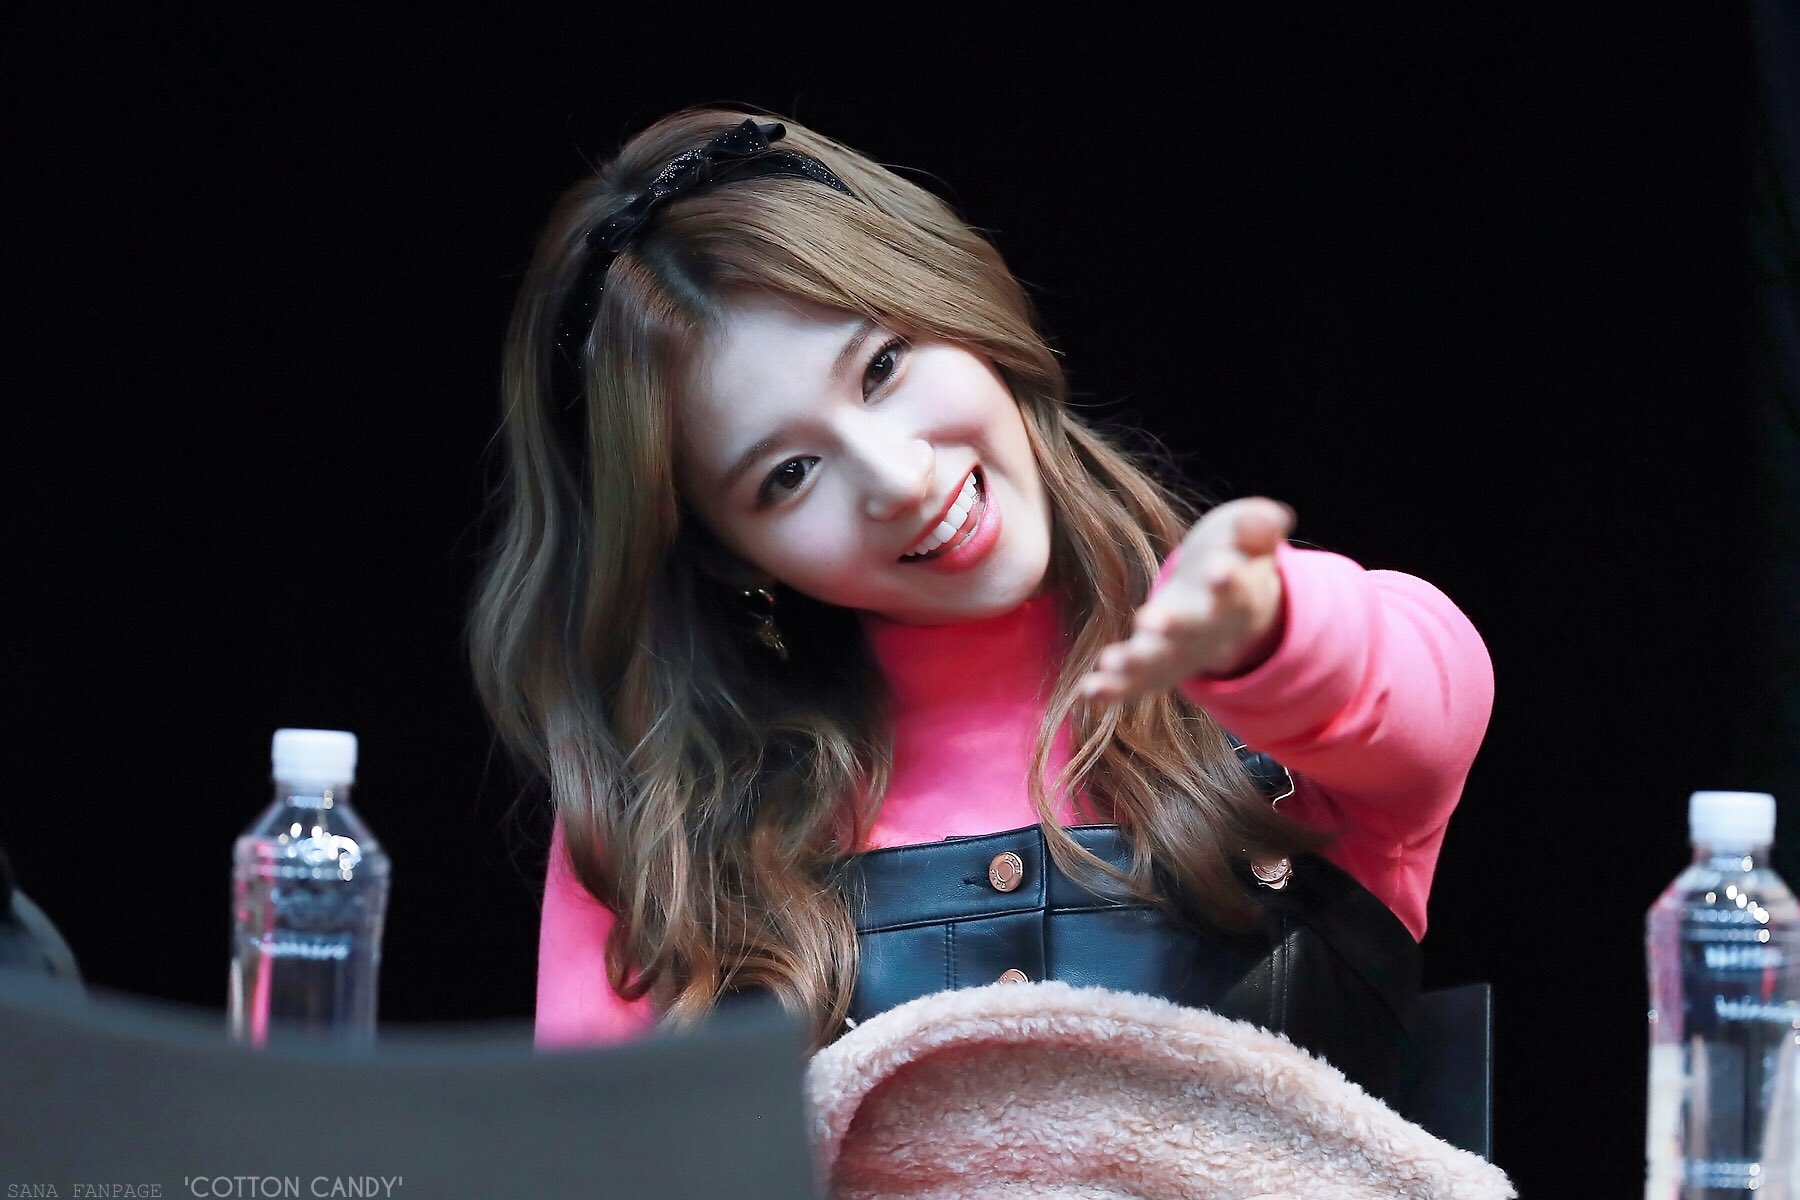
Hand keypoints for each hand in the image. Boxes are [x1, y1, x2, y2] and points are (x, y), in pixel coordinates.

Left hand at [1078, 497, 1293, 701]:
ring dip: (1137, 666)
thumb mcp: (1247, 532)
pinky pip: (1136, 683)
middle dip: (1175, 629)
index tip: (1219, 570)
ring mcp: (1184, 653)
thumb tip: (1276, 517)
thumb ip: (1258, 525)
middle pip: (1195, 633)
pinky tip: (1087, 691)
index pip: (1238, 590)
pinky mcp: (1157, 666)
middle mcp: (1212, 631)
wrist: (1231, 601)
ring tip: (1110, 663)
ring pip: (1163, 664)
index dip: (1230, 581)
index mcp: (1239, 596)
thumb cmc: (1235, 555)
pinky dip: (1114, 690)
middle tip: (1149, 622)